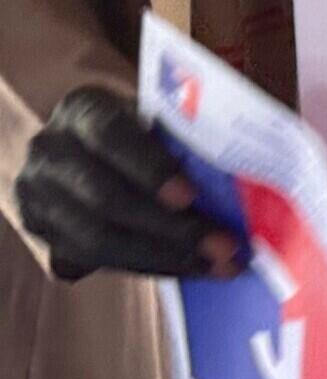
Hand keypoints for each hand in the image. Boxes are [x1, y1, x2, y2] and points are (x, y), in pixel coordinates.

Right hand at [14, 87, 240, 281]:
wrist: (88, 147)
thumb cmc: (144, 128)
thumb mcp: (157, 118)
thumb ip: (184, 141)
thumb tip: (240, 181)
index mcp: (83, 109)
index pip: (111, 136)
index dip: (150, 167)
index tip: (191, 196)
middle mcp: (49, 150)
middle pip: (106, 198)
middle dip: (171, 228)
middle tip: (225, 246)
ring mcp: (35, 194)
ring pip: (97, 239)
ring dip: (164, 258)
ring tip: (217, 266)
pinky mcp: (39, 231)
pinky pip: (92, 260)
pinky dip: (146, 267)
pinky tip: (191, 269)